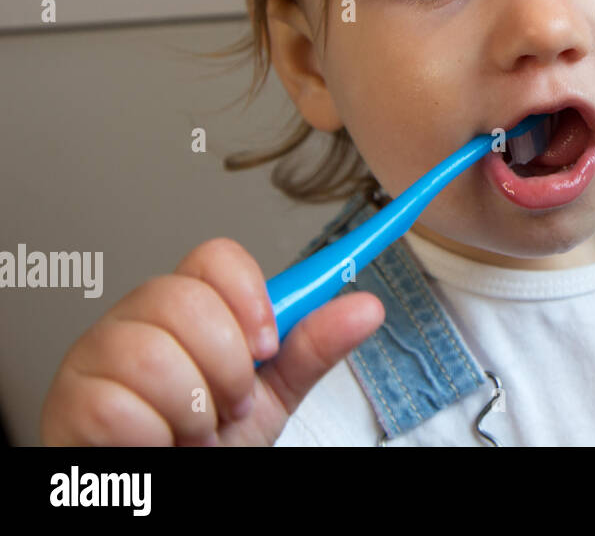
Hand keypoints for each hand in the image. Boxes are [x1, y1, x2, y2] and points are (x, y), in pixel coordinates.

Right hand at [40, 237, 384, 445]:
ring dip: (191, 411)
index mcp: (188, 308)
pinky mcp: (69, 401)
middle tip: (227, 405)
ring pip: (152, 354)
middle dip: (226, 368)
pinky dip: (153, 438)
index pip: (217, 256)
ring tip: (192, 431)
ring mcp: (95, 355)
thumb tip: (368, 307)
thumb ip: (311, 351)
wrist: (163, 496)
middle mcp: (137, 319)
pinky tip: (155, 444)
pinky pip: (118, 407)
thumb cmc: (206, 445)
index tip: (268, 345)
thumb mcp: (270, 397)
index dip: (249, 298)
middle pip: (185, 299)